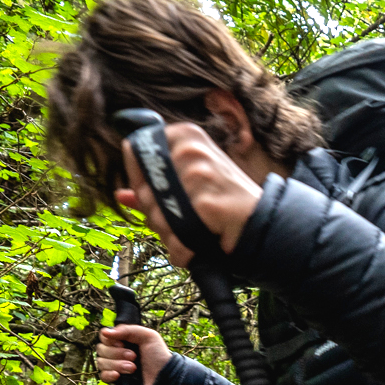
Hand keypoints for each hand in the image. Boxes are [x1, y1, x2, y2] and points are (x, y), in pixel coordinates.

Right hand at [98, 324, 172, 384]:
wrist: (164, 378)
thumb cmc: (159, 356)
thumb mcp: (148, 336)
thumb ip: (128, 330)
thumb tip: (106, 332)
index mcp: (123, 340)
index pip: (104, 336)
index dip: (110, 340)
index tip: (122, 343)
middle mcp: (117, 352)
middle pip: (101, 349)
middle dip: (117, 353)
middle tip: (134, 357)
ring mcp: (116, 366)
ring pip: (101, 362)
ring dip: (117, 364)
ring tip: (133, 368)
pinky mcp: (116, 380)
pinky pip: (102, 375)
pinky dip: (109, 374)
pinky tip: (119, 375)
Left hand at [115, 123, 262, 266]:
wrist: (262, 222)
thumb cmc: (226, 201)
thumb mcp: (191, 184)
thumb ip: (154, 187)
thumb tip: (121, 194)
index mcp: (185, 135)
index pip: (136, 152)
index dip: (140, 181)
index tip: (159, 195)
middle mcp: (190, 149)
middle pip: (143, 189)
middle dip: (156, 215)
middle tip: (182, 220)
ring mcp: (198, 174)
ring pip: (157, 215)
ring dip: (170, 235)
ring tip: (191, 234)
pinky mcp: (205, 204)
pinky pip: (175, 236)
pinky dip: (183, 249)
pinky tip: (197, 245)